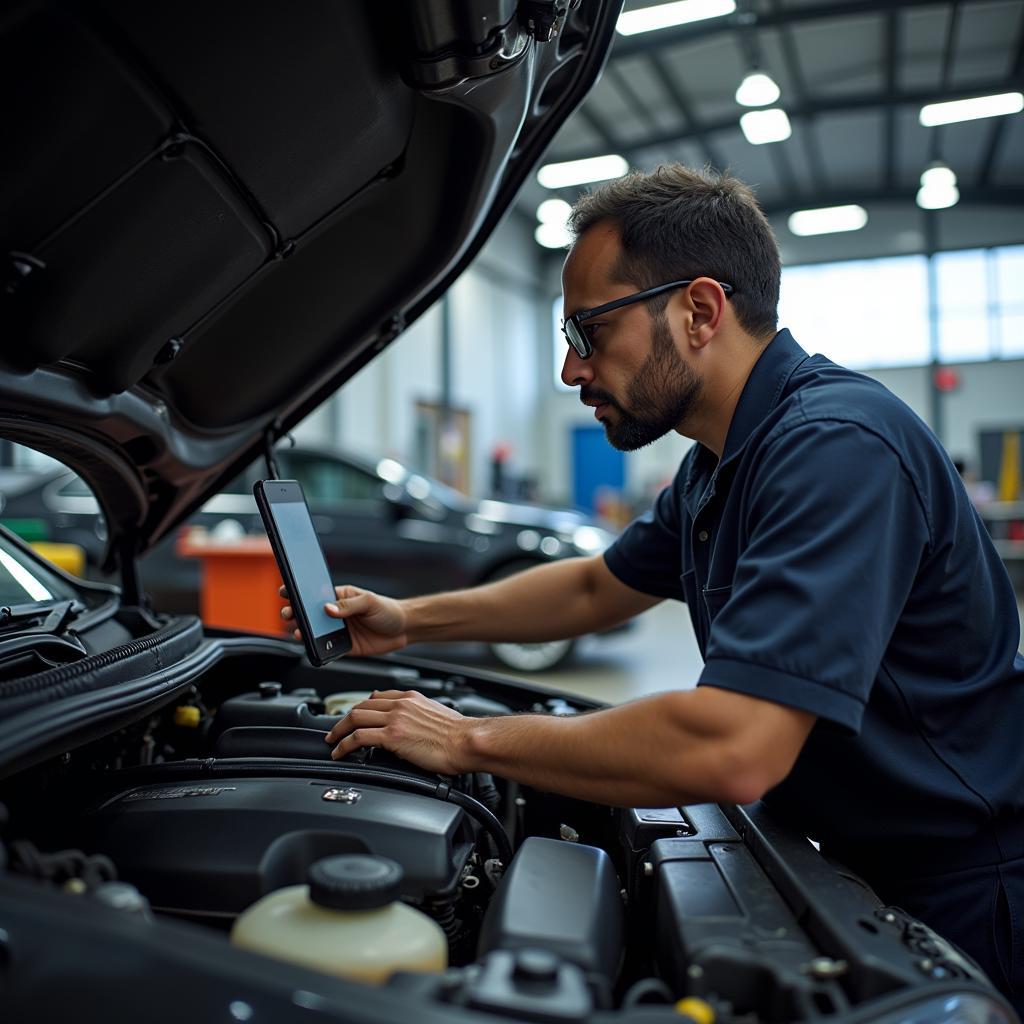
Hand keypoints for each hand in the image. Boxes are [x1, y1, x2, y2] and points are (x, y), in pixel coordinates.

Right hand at [279, 584, 407, 655]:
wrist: (405, 629)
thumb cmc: (388, 609)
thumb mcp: (369, 602)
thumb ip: (349, 605)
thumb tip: (328, 608)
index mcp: (339, 597)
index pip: (314, 594)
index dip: (298, 594)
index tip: (285, 593)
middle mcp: (335, 614)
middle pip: (309, 615)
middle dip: (295, 614)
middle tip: (289, 615)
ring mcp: (338, 631)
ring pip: (315, 633)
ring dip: (304, 633)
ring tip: (298, 633)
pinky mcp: (344, 647)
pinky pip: (327, 649)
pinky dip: (319, 650)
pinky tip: (314, 649)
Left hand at [324, 689, 469, 774]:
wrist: (467, 742)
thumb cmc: (459, 735)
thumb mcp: (436, 715)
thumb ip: (418, 715)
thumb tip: (410, 727)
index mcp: (411, 698)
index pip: (378, 696)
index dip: (361, 706)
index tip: (354, 715)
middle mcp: (401, 704)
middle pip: (361, 705)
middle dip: (344, 718)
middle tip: (336, 729)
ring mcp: (395, 719)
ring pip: (355, 718)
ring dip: (339, 730)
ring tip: (332, 742)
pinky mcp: (392, 736)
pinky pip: (358, 738)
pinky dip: (344, 745)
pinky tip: (340, 752)